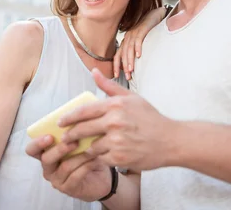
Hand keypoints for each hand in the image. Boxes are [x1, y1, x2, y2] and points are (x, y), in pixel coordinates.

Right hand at [25, 135, 112, 201]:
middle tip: (75, 142)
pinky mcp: (69, 189)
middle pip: (46, 159)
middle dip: (60, 149)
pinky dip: (86, 166)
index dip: (37, 143)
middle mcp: (48, 168)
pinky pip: (76, 176)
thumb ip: (71, 132)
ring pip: (64, 166)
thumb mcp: (78, 141)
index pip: (32, 149)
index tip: (50, 136)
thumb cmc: (86, 155)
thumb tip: (73, 116)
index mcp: (45, 154)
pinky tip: (95, 160)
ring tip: (91, 149)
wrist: (101, 176)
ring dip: (80, 156)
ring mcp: (57, 180)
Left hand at [60, 69, 176, 170]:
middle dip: (70, 135)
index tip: (60, 121)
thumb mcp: (132, 98)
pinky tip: (103, 155)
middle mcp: (114, 122)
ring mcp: (117, 141)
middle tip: (65, 138)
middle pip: (82, 130)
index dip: (69, 117)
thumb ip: (110, 86)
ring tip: (86, 147)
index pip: (84, 111)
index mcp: (115, 105)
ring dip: (87, 148)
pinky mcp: (119, 157)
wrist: (170, 140)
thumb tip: (93, 72)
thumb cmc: (150, 118)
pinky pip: (101, 158)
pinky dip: (100, 157)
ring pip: (90, 146)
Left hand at [114, 6, 165, 79]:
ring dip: (130, 60)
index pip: (118, 55)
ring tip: (131, 69)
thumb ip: (136, 51)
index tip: (116, 76)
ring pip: (129, 48)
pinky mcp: (142, 29)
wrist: (155, 15)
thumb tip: (136, 65)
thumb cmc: (148, 29)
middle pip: (123, 54)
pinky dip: (138, 48)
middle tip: (127, 76)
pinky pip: (138, 39)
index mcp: (126, 41)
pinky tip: (139, 55)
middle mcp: (128, 37)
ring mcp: (134, 33)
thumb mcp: (140, 41)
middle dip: (124, 66)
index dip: (116, 66)